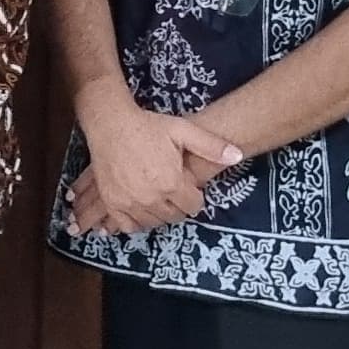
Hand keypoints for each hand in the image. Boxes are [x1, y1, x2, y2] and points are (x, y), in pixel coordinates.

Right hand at [68, 94, 242, 234]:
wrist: (110, 123)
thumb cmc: (149, 126)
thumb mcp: (184, 130)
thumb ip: (212, 146)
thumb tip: (238, 156)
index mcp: (172, 183)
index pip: (193, 206)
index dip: (194, 196)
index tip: (188, 185)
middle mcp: (151, 198)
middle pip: (174, 217)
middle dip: (178, 206)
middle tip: (173, 190)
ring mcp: (130, 203)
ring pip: (152, 222)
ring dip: (159, 214)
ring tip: (157, 196)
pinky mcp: (112, 203)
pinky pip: (128, 225)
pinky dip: (136, 222)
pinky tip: (140, 210)